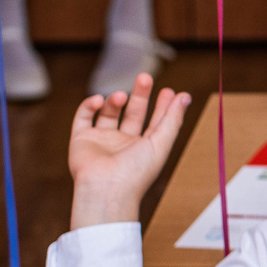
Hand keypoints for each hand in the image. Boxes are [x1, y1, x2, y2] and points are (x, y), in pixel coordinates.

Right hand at [69, 76, 191, 229]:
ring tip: (121, 96)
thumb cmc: (136, 171)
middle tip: (145, 77)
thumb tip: (185, 96)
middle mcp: (124, 143)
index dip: (163, 106)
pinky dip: (89, 105)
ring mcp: (102, 140)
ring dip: (115, 100)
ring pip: (109, 112)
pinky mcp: (81, 139)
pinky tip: (98, 100)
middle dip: (140, 95)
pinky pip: (83, 117)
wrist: (105, 188)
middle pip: (134, 113)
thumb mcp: (160, 143)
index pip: (156, 122)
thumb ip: (172, 119)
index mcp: (144, 147)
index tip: (169, 90)